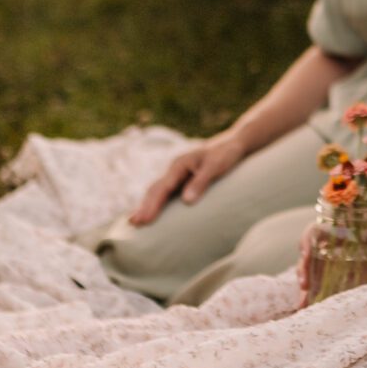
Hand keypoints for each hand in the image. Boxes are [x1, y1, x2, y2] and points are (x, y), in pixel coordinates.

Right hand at [127, 133, 244, 225]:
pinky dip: (158, 202)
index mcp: (179, 165)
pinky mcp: (184, 178)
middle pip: (155, 189)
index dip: (151, 205)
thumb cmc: (226, 154)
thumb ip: (201, 182)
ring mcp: (179, 173)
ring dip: (147, 205)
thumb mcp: (216, 166)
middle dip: (143, 207)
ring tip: (135, 221)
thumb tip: (186, 202)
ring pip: (158, 190)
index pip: (162, 189)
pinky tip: (155, 212)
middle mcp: (175, 169)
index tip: (143, 220)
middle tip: (132, 224)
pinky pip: (167, 191)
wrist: (234, 143)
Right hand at [299, 209, 366, 305]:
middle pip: (312, 252)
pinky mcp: (347, 276)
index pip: (319, 228)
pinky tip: (312, 309)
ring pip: (316, 271)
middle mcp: (341, 243)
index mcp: (350, 227)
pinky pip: (327, 284)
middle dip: (304, 268)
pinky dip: (318, 296)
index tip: (306, 253)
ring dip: (308, 287)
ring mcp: (342, 260)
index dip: (308, 239)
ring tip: (304, 305)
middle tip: (305, 285)